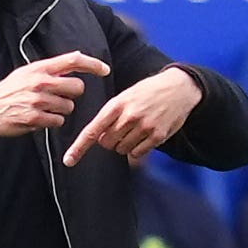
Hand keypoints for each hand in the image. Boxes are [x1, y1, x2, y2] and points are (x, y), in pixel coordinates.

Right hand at [0, 52, 109, 139]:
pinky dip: (53, 122)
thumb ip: (50, 68)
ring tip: (45, 108)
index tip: (105, 70)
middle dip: (73, 94)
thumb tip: (76, 59)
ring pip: (69, 107)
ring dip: (62, 110)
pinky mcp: (35, 118)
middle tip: (60, 97)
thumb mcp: (27, 72)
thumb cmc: (10, 90)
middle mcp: (40, 82)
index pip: (73, 60)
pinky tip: (40, 118)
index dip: (93, 64)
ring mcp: (38, 100)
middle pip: (77, 87)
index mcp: (40, 68)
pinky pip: (58, 121)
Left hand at [63, 66, 202, 168]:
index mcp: (116, 105)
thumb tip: (99, 138)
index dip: (79, 147)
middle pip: (106, 143)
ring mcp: (144, 127)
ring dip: (125, 144)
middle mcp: (129, 116)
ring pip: (121, 149)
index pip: (92, 130)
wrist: (178, 87)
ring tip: (136, 127)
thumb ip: (111, 115)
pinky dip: (137, 149)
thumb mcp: (125, 96)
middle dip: (109, 139)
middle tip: (121, 128)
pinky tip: (145, 135)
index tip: (69, 160)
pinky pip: (137, 153)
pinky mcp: (157, 136)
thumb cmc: (148, 92)